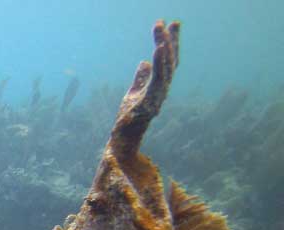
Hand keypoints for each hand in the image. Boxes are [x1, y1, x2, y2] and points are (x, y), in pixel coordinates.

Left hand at [111, 20, 179, 152]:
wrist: (123, 139)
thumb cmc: (128, 119)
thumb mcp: (133, 93)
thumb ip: (140, 78)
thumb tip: (143, 62)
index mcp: (158, 86)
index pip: (168, 62)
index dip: (171, 44)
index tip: (173, 25)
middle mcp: (162, 90)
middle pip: (170, 62)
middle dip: (171, 41)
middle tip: (173, 22)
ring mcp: (157, 96)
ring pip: (164, 69)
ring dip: (164, 48)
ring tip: (162, 30)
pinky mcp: (149, 102)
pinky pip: (156, 80)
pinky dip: (158, 64)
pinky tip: (157, 50)